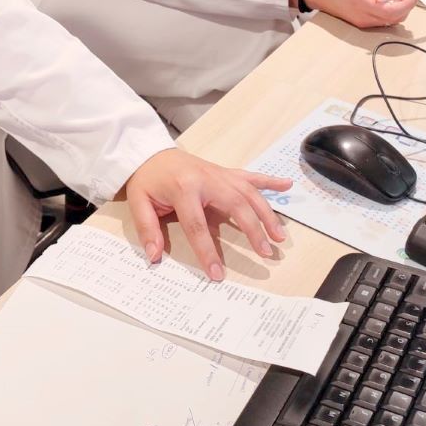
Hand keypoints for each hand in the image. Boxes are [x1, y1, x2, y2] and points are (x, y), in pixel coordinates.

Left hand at [124, 149, 291, 279]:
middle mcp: (207, 179)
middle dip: (252, 230)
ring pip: (249, 192)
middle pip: (236, 205)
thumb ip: (147, 229)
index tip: (217, 273)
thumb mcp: (139, 202)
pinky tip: (287, 185)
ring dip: (266, 213)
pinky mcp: (224, 172)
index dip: (208, 251)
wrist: (151, 152)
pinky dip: (269, 181)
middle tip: (265, 253)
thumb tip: (154, 256)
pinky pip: (250, 176)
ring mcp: (219, 174)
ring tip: (279, 236)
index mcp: (184, 188)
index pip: (198, 225)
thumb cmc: (148, 180)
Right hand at [302, 0, 418, 28]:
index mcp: (362, 3)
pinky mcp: (359, 22)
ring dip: (400, 8)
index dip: (408, 3)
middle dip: (407, 5)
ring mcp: (361, 22)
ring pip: (389, 21)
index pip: (393, 10)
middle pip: (394, 18)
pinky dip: (390, 11)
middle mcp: (362, 17)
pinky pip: (381, 20)